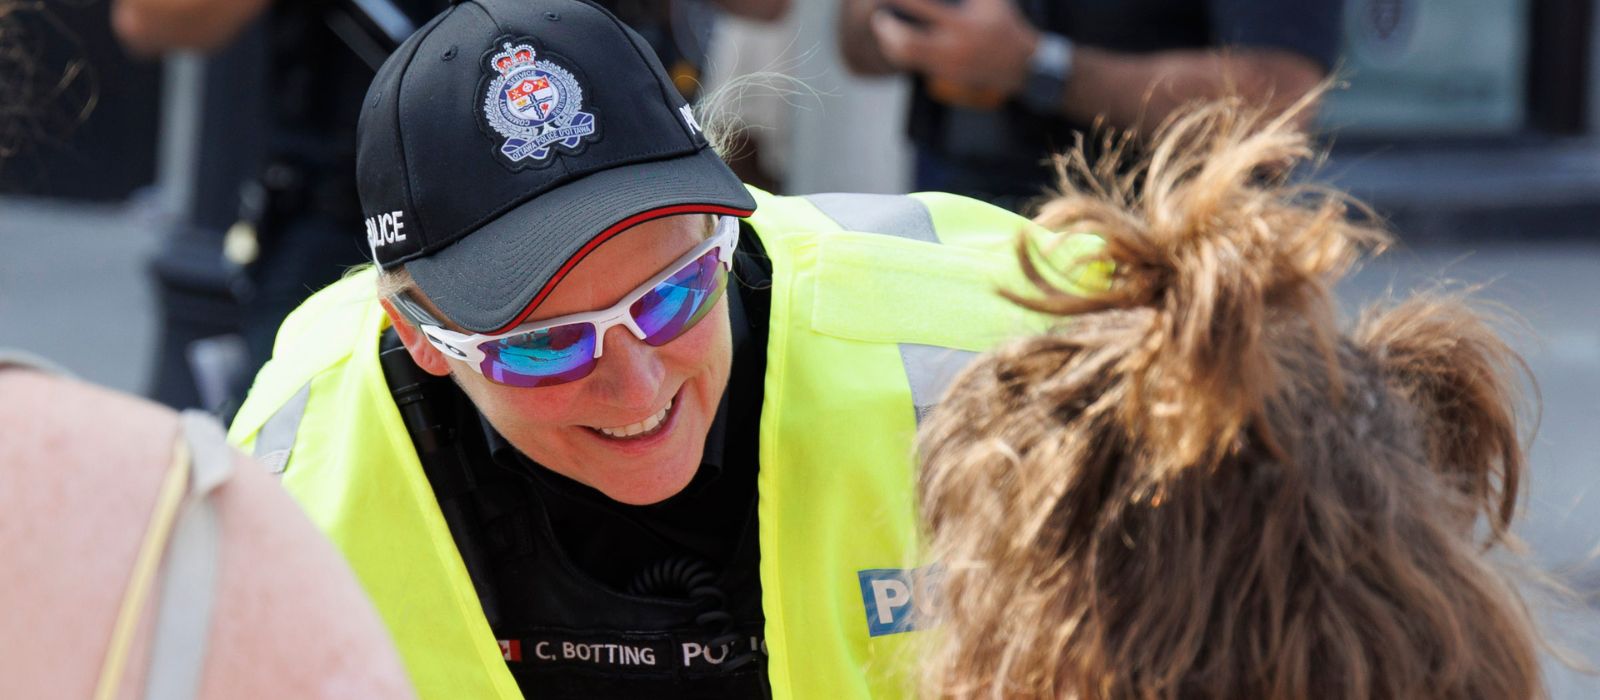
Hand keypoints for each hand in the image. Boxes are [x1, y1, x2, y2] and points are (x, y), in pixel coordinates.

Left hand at [870, 0, 1039, 95]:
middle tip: (878, 16)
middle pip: (907, 42)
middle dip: (887, 29)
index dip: (904, 0)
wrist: (1020, 65)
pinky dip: (899, 52)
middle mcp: (952, 47)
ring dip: (888, 42)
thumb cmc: (1002, 22)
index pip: (926, 9)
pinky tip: (893, 40)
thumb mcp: (991, 0)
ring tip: (882, 27)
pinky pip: (913, 65)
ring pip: (905, 57)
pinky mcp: (943, 75)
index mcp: (963, 24)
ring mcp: (946, 64)